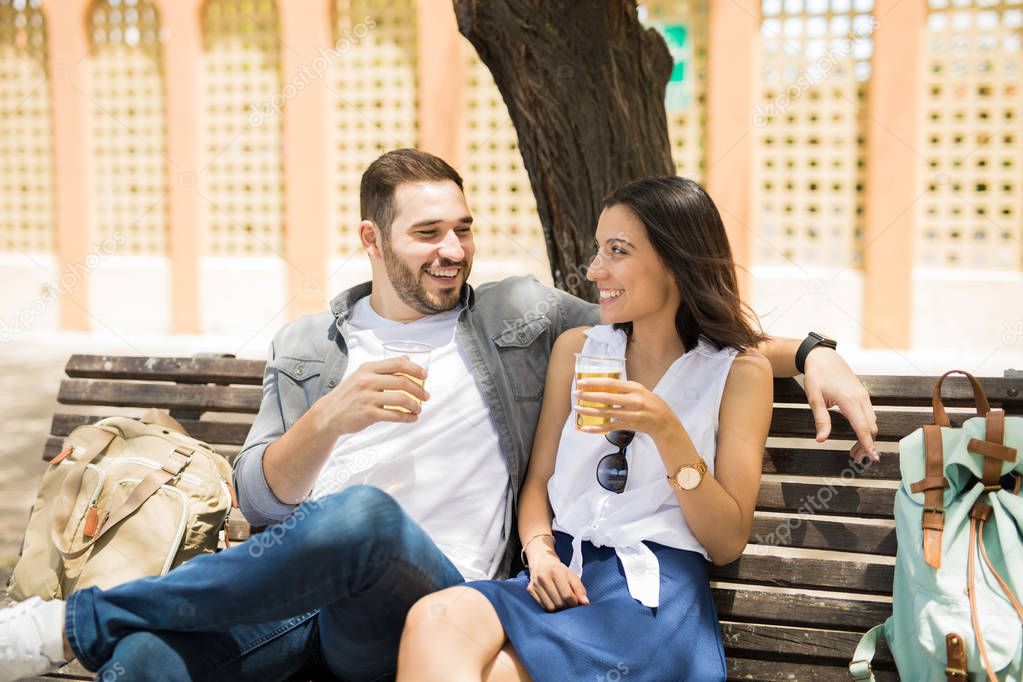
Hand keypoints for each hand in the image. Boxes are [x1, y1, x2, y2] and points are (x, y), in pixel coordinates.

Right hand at [315, 357, 428, 435]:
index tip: (424, 375)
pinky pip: (394, 415)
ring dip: (414, 405)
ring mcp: (367, 398)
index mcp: (368, 369)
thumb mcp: (362, 375)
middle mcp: (367, 381)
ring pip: (400, 399)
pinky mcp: (368, 414)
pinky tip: (412, 418)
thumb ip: (384, 368)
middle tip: (426, 396)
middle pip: (402, 382)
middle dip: (418, 390)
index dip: (414, 369)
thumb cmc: (348, 394)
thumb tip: (407, 359)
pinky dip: (407, 417)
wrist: (329, 414)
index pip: (397, 364)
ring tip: (418, 409)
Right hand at [526, 553, 588, 610]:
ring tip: (562, 604)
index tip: (577, 603)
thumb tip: (585, 603)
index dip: (575, 603)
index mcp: (556, 572)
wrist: (542, 561)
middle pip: (559, 603)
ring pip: (550, 607)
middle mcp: (543, 577)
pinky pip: (542, 606)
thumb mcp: (572, 576)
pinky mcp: (530, 589)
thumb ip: (580, 589)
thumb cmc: (559, 570)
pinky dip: (550, 607)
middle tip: (570, 604)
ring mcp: (535, 584)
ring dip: (559, 610)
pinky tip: (553, 602)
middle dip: (567, 607)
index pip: (568, 595)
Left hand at [574, 377, 676, 438]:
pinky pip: (610, 427)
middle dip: (589, 396)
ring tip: (577, 408)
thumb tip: (603, 384)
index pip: (611, 384)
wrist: (664, 422)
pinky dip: (596, 428)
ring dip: (589, 411)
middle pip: (606, 398)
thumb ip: (624, 388)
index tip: (582, 382)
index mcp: (634, 388)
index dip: (595, 382)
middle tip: (576, 394)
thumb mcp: (640, 390)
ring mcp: (631, 414)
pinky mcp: (629, 425)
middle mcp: (633, 400)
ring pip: (606, 412)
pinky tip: (586, 428)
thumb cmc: (650, 403)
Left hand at [803, 348, 878, 463]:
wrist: (823, 357)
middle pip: (871, 428)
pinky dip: (866, 428)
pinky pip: (870, 415)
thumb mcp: (814, 398)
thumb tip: (822, 440)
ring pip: (872, 422)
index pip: (863, 427)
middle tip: (856, 459)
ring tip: (855, 452)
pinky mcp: (863, 395)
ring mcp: (864, 396)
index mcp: (849, 400)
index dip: (868, 444)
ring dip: (867, 438)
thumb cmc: (817, 376)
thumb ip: (821, 420)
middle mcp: (861, 398)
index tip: (874, 457)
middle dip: (867, 445)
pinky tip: (858, 435)